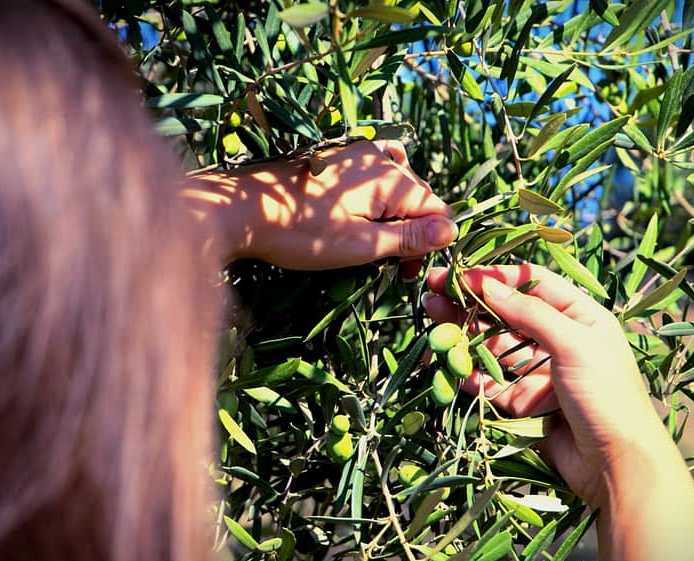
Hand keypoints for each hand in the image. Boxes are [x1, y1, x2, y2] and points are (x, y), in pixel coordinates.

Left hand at [184, 140, 456, 269]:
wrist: (241, 209)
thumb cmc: (300, 233)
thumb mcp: (361, 245)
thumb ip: (409, 237)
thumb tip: (452, 232)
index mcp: (391, 178)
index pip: (437, 210)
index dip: (430, 245)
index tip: (406, 273)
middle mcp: (379, 157)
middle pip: (418, 198)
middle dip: (412, 234)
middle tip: (390, 269)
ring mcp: (356, 154)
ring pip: (396, 188)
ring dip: (394, 218)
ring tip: (374, 245)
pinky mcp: (336, 158)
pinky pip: (373, 176)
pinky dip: (376, 199)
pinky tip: (363, 214)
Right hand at [428, 264, 693, 560]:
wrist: (618, 466)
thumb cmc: (608, 395)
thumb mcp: (574, 343)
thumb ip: (530, 313)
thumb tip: (488, 286)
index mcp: (579, 316)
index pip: (531, 284)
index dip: (495, 277)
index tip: (458, 275)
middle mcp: (557, 340)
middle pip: (506, 314)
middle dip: (470, 304)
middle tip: (431, 294)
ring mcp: (540, 373)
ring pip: (493, 348)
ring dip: (464, 336)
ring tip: (433, 325)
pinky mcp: (525, 405)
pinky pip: (491, 384)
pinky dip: (468, 374)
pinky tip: (446, 364)